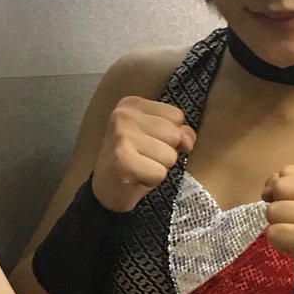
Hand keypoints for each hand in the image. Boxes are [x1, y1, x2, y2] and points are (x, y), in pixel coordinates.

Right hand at [90, 97, 195, 212]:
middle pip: (175, 134)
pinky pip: (160, 172)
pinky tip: (135, 178)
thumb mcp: (158, 139)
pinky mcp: (122, 158)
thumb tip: (188, 141)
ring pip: (170, 155)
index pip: (177, 116)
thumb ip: (178, 132)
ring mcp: (121, 135)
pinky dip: (151, 180)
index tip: (148, 144)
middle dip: (165, 152)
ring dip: (159, 167)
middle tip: (143, 158)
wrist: (105, 190)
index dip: (170, 136)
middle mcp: (124, 114)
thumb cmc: (134, 161)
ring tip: (140, 167)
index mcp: (133, 104)